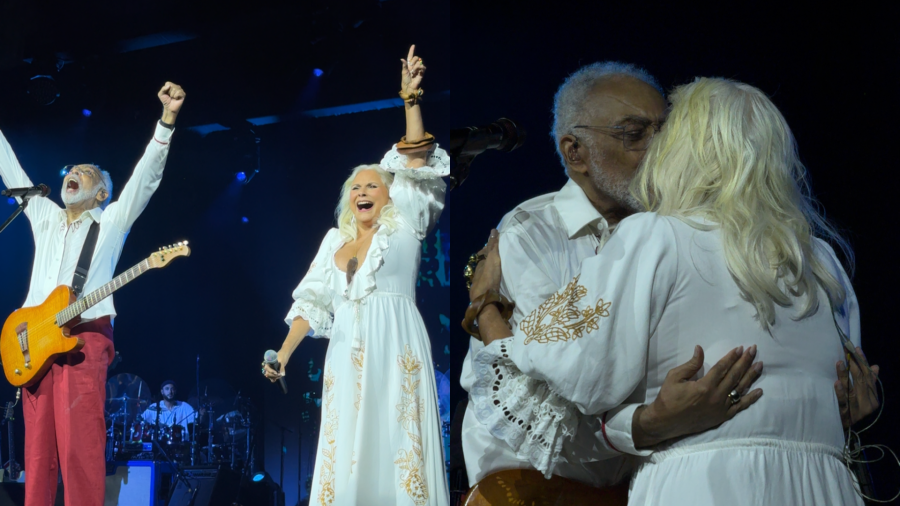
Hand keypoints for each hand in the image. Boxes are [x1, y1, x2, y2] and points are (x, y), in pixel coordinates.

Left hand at [158, 82, 185, 122]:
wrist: (169, 108)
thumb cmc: (165, 101)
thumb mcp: (160, 94)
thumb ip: (163, 89)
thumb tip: (169, 86)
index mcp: (171, 85)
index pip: (168, 83)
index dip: (166, 89)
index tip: (166, 94)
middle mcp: (176, 86)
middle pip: (171, 86)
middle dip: (169, 92)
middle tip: (170, 96)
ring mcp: (180, 90)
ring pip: (175, 89)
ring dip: (172, 95)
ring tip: (173, 98)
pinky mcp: (183, 94)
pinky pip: (178, 92)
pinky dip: (176, 96)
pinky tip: (176, 99)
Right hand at [262, 349, 288, 382]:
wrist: (284, 355)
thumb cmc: (282, 356)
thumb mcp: (282, 361)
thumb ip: (282, 368)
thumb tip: (282, 374)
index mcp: (268, 362)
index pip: (267, 368)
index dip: (271, 371)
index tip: (276, 373)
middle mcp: (268, 366)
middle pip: (267, 373)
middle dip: (273, 375)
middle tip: (280, 375)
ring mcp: (270, 369)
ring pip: (269, 376)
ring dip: (274, 377)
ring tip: (280, 376)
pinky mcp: (273, 371)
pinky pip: (271, 377)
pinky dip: (272, 378)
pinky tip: (275, 379)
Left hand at [400, 45, 425, 95]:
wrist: (409, 86)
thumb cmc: (405, 80)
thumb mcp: (404, 72)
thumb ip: (404, 65)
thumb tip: (401, 59)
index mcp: (408, 64)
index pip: (410, 56)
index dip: (412, 50)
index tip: (413, 45)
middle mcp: (413, 65)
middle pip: (416, 58)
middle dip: (414, 61)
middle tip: (411, 68)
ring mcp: (418, 68)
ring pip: (419, 62)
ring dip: (416, 67)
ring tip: (414, 72)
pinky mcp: (422, 72)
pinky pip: (423, 67)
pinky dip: (421, 68)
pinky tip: (419, 72)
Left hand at [469, 229, 500, 301]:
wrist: (485, 300)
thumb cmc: (489, 278)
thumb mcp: (492, 259)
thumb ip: (493, 247)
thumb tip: (493, 230)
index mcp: (480, 266)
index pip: (484, 255)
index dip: (488, 250)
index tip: (494, 246)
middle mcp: (479, 275)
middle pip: (485, 266)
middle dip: (490, 262)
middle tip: (498, 258)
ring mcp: (481, 286)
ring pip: (487, 276)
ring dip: (493, 273)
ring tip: (501, 270)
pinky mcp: (486, 295)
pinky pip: (490, 285)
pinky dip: (494, 282)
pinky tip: (499, 284)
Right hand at [634, 345, 763, 446]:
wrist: (666, 422)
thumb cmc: (668, 398)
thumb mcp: (674, 377)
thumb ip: (691, 364)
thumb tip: (700, 349)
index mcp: (704, 386)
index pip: (722, 368)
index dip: (732, 357)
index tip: (740, 348)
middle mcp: (716, 396)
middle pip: (734, 375)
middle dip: (745, 361)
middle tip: (753, 350)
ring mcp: (721, 408)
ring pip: (740, 389)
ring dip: (751, 376)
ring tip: (759, 365)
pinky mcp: (722, 416)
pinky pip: (740, 406)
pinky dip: (750, 398)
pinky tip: (759, 390)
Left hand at [836, 346, 879, 427]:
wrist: (850, 433)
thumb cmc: (855, 412)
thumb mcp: (865, 398)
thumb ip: (869, 383)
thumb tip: (875, 366)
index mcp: (873, 397)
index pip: (869, 376)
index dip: (863, 362)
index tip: (856, 348)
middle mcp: (867, 403)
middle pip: (860, 381)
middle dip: (853, 364)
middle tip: (846, 351)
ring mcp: (856, 409)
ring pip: (851, 389)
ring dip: (845, 375)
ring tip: (840, 362)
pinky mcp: (845, 415)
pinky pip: (843, 402)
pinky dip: (840, 392)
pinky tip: (836, 383)